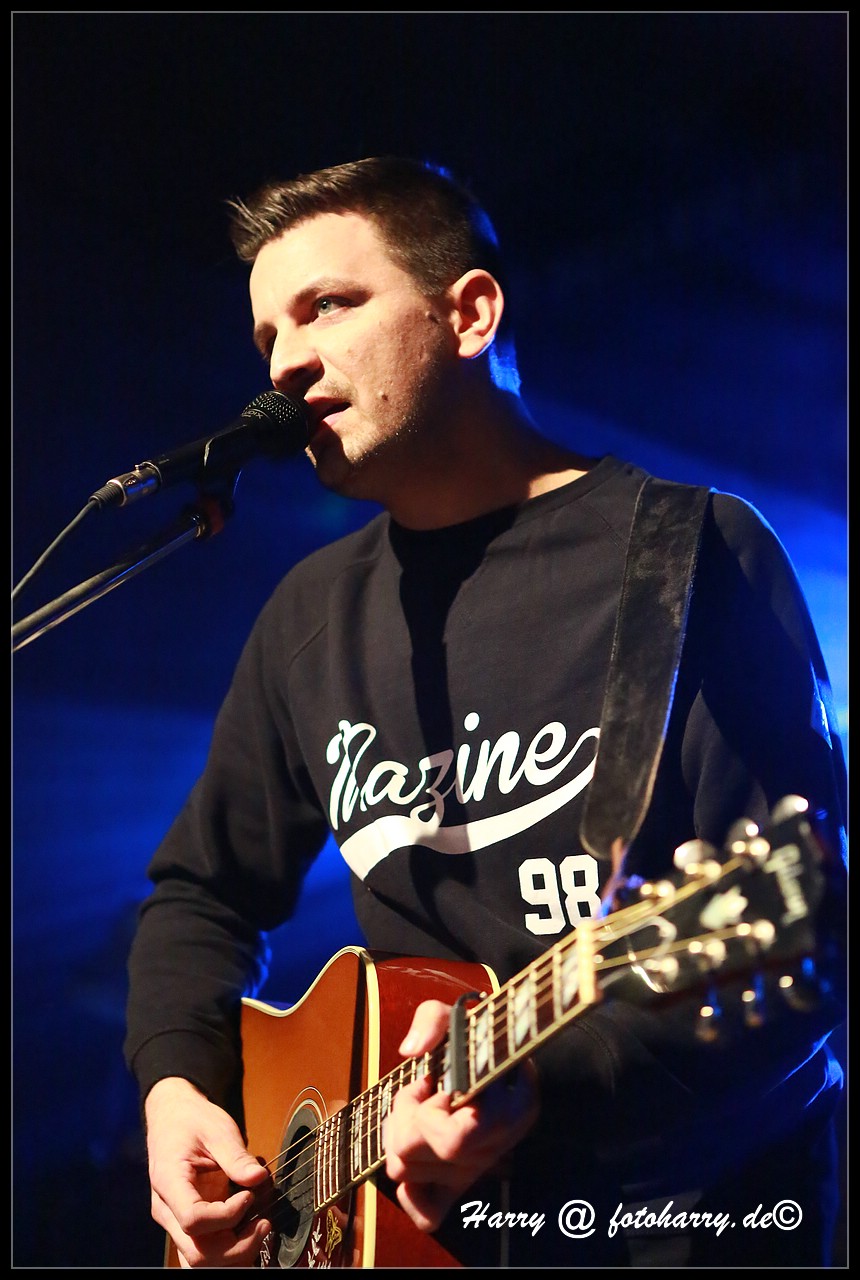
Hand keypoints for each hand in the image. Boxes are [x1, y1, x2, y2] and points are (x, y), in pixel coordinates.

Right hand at [144, 1076, 272, 1266]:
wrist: (174, 1117)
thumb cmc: (192, 1121)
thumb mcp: (217, 1129)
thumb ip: (236, 1156)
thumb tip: (259, 1179)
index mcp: (169, 1182)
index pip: (193, 1220)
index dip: (227, 1216)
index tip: (248, 1196)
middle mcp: (166, 1210)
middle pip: (197, 1253)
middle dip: (237, 1246)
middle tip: (264, 1223)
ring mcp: (174, 1221)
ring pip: (198, 1261)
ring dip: (234, 1254)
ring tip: (259, 1228)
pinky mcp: (186, 1225)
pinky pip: (203, 1253)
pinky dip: (227, 1251)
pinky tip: (247, 1232)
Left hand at [382, 1000, 539, 1232]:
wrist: (502, 1056)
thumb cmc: (477, 1036)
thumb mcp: (456, 1014)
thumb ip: (433, 1020)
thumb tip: (410, 1051)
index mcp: (505, 1113)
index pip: (449, 1140)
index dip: (423, 1109)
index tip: (429, 1080)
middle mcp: (493, 1150)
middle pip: (411, 1154)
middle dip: (403, 1115)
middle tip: (420, 1090)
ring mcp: (475, 1171)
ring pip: (404, 1173)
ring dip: (401, 1134)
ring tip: (421, 1108)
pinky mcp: (459, 1186)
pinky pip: (428, 1215)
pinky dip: (410, 1190)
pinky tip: (415, 1150)